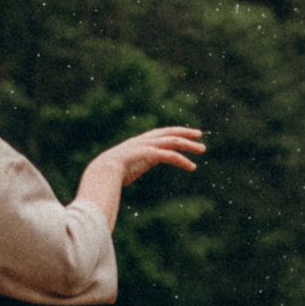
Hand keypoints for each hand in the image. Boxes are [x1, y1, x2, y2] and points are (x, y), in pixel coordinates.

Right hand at [87, 125, 205, 186]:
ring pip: (173, 142)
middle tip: (200, 135)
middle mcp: (145, 140)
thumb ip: (131, 165)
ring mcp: (147, 146)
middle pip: (170, 133)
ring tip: (202, 149)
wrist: (103, 171)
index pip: (161, 133)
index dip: (174, 132)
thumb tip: (127, 173)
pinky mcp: (149, 154)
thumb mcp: (124, 166)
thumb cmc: (110, 173)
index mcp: (140, 142)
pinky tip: (192, 166)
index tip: (186, 134)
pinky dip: (182, 160)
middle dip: (186, 133)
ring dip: (189, 145)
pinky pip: (170, 156)